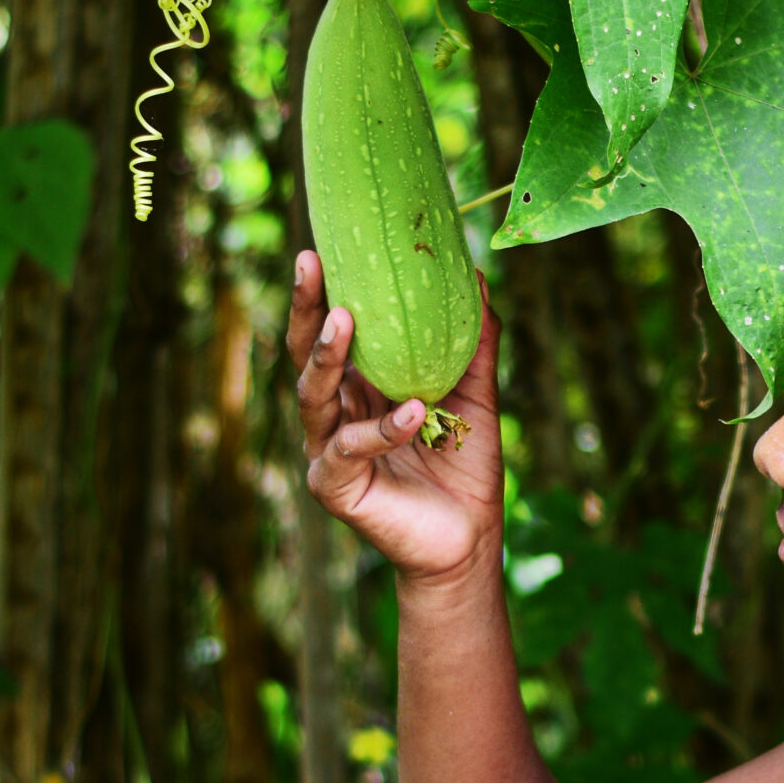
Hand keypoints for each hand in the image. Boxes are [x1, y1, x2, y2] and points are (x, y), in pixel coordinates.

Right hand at [289, 249, 504, 589]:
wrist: (470, 539)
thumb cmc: (463, 468)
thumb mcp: (476, 395)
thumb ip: (474, 343)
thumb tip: (478, 278)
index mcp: (359, 387)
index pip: (332, 331)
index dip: (324, 291)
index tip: (324, 243)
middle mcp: (335, 414)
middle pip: (306, 354)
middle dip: (305, 308)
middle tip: (310, 264)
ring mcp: (329, 450)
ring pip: (314, 395)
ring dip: (327, 355)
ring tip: (344, 319)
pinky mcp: (336, 487)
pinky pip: (351, 450)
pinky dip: (381, 430)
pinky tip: (412, 411)